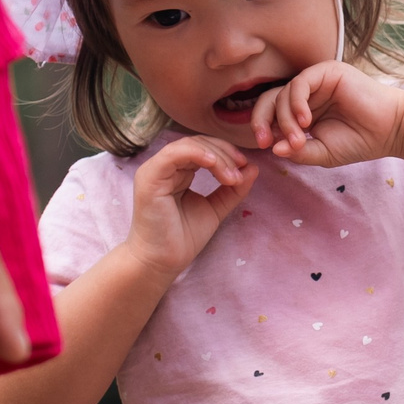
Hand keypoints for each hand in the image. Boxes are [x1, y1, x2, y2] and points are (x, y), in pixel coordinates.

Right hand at [124, 136, 256, 276]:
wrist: (162, 261)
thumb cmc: (183, 237)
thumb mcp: (216, 208)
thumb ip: (232, 189)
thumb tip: (253, 167)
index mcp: (177, 172)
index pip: (203, 149)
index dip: (226, 152)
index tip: (245, 166)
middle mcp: (164, 167)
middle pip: (197, 143)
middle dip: (224, 153)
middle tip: (241, 169)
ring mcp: (154, 170)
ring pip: (189, 146)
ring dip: (216, 157)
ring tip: (231, 177)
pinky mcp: (149, 177)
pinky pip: (174, 154)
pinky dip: (198, 154)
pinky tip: (215, 164)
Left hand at [253, 60, 403, 167]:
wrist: (391, 130)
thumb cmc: (361, 141)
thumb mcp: (322, 153)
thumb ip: (297, 151)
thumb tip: (273, 148)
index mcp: (304, 111)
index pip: (272, 112)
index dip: (262, 126)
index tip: (264, 145)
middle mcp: (308, 94)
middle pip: (270, 99)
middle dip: (262, 120)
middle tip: (266, 140)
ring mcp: (317, 81)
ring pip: (283, 93)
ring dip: (285, 119)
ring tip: (300, 139)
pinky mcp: (327, 71)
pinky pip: (299, 83)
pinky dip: (296, 103)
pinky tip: (306, 121)